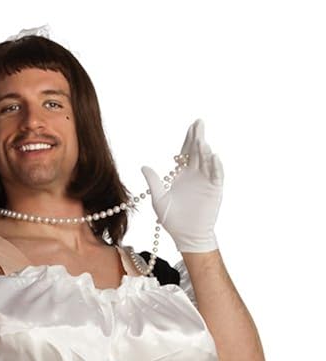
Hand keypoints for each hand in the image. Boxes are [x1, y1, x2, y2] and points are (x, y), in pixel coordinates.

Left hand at [141, 118, 223, 252]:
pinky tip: (213, 157)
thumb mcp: (159, 199)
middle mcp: (195, 175)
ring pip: (207, 161)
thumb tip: (143, 166)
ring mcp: (206, 182)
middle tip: (199, 123)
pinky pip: (217, 175)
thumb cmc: (172, 221)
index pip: (186, 152)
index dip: (189, 139)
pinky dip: (216, 166)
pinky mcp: (215, 190)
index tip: (191, 126)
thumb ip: (153, 182)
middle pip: (197, 152)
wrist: (186, 237)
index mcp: (182, 175)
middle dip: (198, 137)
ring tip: (201, 141)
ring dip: (205, 151)